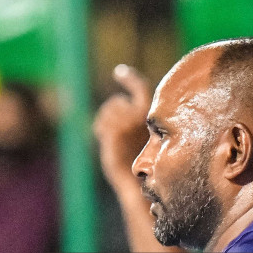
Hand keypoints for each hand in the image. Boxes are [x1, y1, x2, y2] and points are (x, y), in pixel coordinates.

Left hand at [93, 65, 152, 186]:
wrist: (136, 181)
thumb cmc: (141, 162)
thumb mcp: (141, 134)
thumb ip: (134, 118)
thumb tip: (117, 102)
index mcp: (151, 113)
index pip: (140, 87)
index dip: (129, 78)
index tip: (119, 72)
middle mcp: (140, 115)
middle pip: (116, 102)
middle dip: (112, 114)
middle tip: (117, 133)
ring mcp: (126, 123)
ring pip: (107, 112)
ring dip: (106, 123)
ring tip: (115, 140)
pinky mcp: (114, 132)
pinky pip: (101, 123)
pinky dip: (100, 131)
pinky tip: (108, 142)